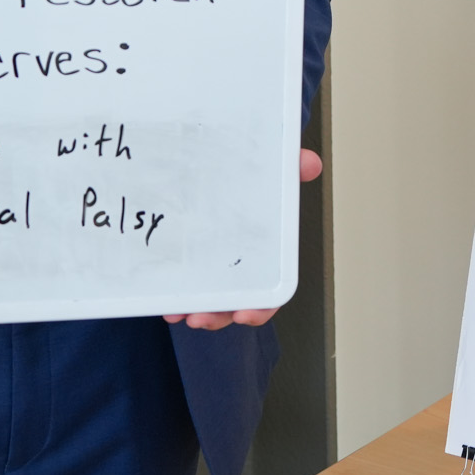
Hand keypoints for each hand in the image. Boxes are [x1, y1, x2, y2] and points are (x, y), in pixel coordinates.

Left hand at [165, 148, 321, 331]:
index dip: (261, 306)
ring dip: (194, 310)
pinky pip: (183, 287)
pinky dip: (174, 297)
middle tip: (202, 317)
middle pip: (235, 302)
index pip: (270, 289)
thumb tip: (309, 163)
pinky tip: (164, 300)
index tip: (246, 314)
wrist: (207, 157)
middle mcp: (239, 263)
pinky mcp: (187, 262)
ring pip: (208, 300)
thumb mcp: (270, 170)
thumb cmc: (247, 179)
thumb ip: (291, 166)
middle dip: (219, 316)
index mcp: (264, 250)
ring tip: (178, 312)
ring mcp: (211, 264)